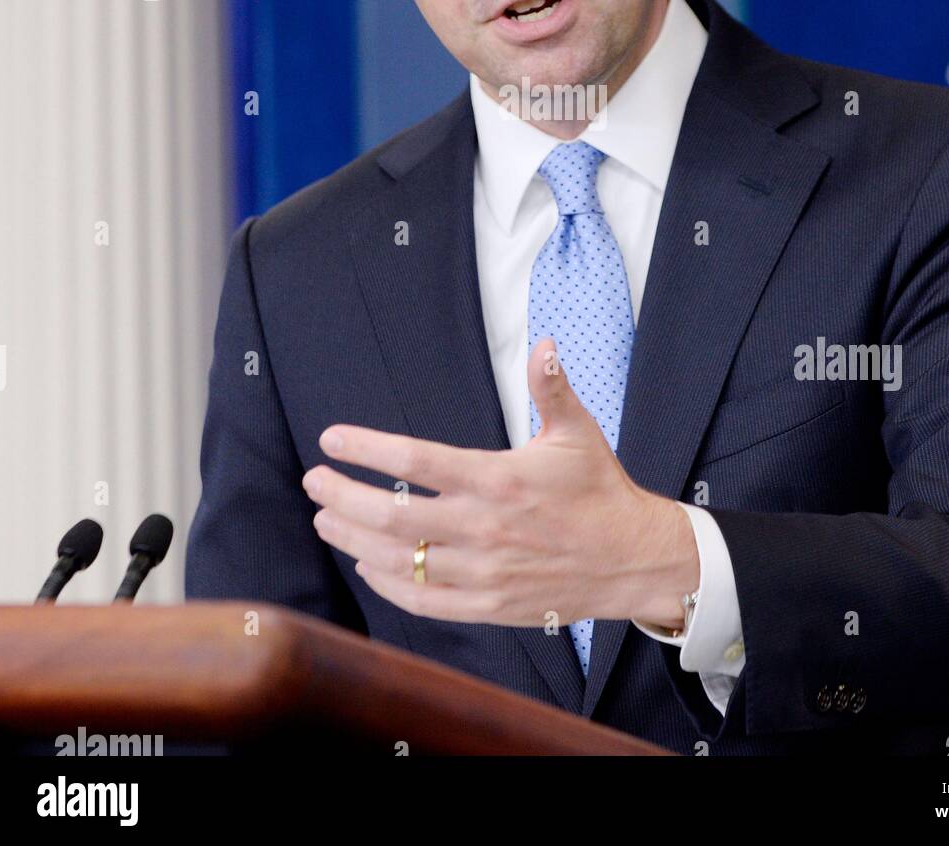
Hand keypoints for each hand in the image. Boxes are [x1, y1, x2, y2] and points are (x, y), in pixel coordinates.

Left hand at [302, 337, 698, 628]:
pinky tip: (367, 564)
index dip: (367, 449)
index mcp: (499, 479)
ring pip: (399, 561)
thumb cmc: (600, 490)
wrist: (632, 559)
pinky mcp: (487, 605)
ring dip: (353, 539)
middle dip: (343, 496)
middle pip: (392, 516)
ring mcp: (483, 573)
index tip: (331, 439)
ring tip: (327, 518)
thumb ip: (551, 387)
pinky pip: (422, 601)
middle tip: (316, 481)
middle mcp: (484, 528)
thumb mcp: (577, 432)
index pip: (416, 462)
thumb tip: (544, 342)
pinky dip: (387, 583)